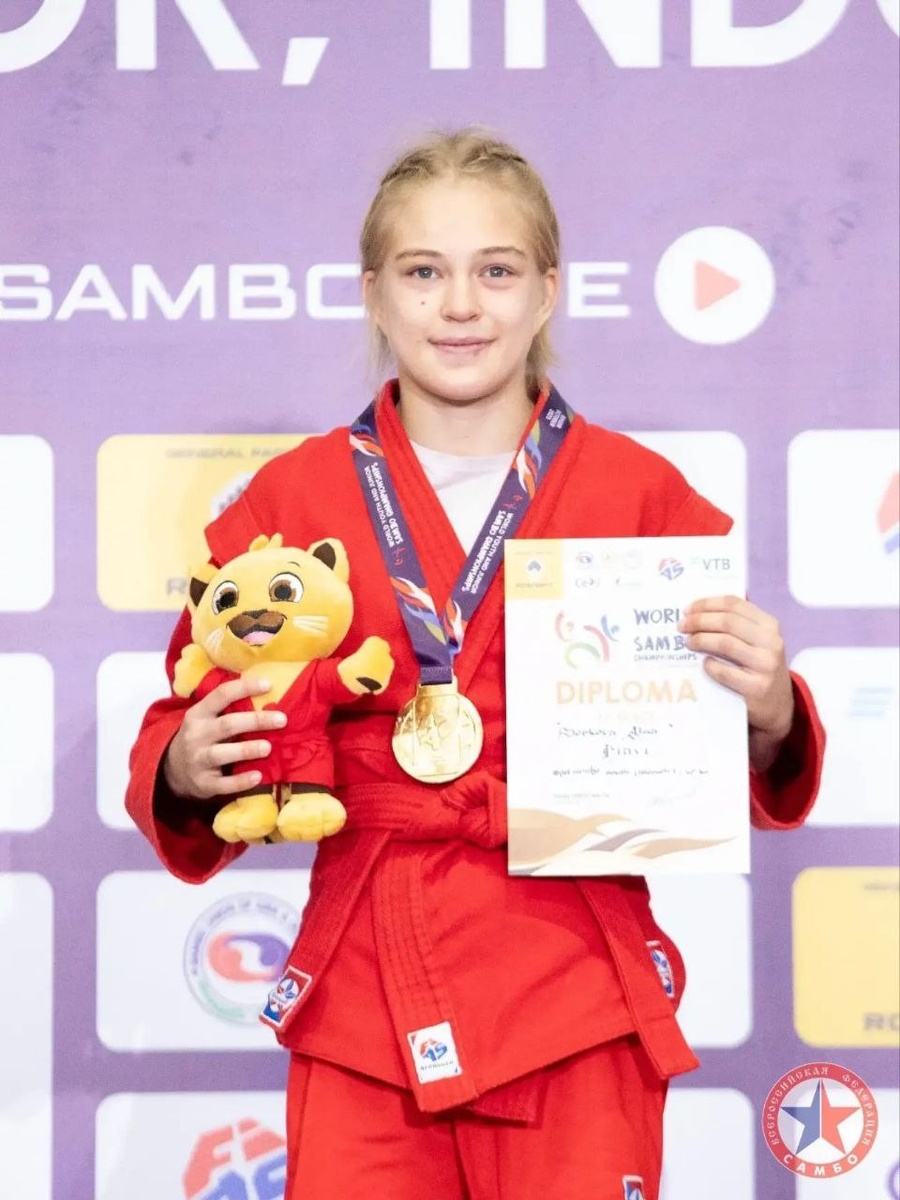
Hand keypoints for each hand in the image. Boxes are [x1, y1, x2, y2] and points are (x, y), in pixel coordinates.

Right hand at [163, 676, 286, 800]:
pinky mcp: (203, 784)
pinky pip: (223, 784)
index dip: (244, 687)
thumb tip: (269, 693)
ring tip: (268, 747)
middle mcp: (196, 735)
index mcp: (198, 714)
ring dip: (246, 750)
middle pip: (227, 725)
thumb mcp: (207, 719)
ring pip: (221, 754)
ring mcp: (198, 760)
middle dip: (255, 721)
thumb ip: (229, 709)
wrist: (175, 769)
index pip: (221, 695)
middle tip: (282, 719)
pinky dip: (240, 781)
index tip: (268, 684)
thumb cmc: (203, 737)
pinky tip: (258, 777)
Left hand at [679, 596, 794, 772]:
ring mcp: (766, 665)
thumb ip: (736, 624)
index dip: (706, 604)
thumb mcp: (757, 642)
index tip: (687, 609)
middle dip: (699, 621)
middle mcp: (771, 642)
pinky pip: (724, 671)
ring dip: (700, 640)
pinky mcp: (757, 687)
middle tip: (681, 626)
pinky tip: (703, 664)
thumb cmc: (758, 667)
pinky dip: (709, 665)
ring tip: (688, 642)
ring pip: (725, 643)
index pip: (734, 604)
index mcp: (769, 625)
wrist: (776, 706)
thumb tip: (697, 610)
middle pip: (727, 622)